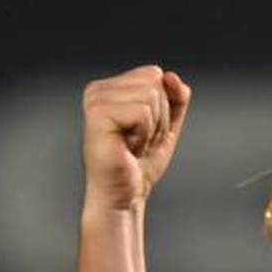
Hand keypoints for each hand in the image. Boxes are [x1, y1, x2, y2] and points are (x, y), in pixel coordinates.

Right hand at [81, 66, 190, 212]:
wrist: (124, 198)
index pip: (155, 74)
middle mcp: (99, 90)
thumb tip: (170, 76)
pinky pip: (143, 112)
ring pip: (151, 96)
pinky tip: (127, 149)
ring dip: (151, 129)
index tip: (143, 133)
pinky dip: (143, 136)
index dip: (162, 108)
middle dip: (158, 118)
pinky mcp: (98, 114)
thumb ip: (176, 98)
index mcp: (111, 88)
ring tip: (132, 147)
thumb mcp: (167, 125)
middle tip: (138, 143)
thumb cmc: (139, 166)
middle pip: (154, 82)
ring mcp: (96, 100)